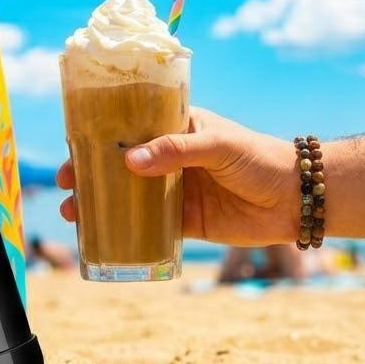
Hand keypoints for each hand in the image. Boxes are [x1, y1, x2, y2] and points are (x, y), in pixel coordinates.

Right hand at [56, 107, 298, 246]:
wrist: (298, 198)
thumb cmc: (260, 158)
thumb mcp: (218, 145)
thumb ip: (175, 151)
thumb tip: (129, 161)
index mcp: (178, 127)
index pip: (131, 126)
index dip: (100, 136)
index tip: (73, 147)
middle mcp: (172, 157)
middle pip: (122, 163)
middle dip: (91, 173)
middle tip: (66, 184)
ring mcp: (178, 190)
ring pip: (130, 196)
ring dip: (102, 204)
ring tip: (74, 213)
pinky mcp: (187, 222)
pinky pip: (150, 227)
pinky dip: (126, 232)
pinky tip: (104, 237)